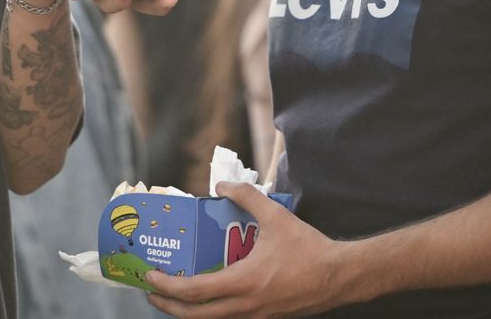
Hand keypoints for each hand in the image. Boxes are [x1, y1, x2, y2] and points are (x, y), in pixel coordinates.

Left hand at [146, 182, 344, 317]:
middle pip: (196, 315)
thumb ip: (247, 196)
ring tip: (175, 294)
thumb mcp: (276, 216)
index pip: (195, 291)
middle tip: (152, 291)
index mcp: (244, 282)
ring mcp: (256, 315)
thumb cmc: (308, 248)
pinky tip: (210, 296)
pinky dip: (212, 310)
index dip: (169, 286)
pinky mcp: (265, 317)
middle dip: (169, 305)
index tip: (150, 276)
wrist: (339, 276)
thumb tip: (221, 185)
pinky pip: (230, 318)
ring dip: (189, 311)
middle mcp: (245, 306)